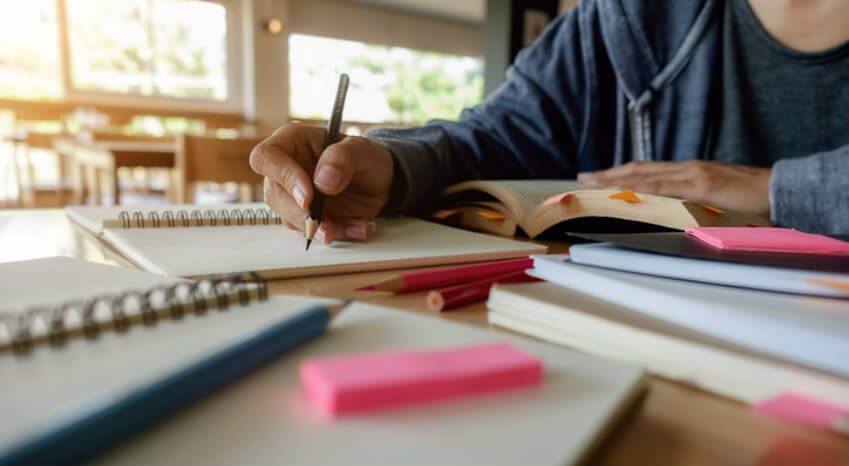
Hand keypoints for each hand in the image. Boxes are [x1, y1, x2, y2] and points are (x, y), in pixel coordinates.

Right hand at [250, 123, 393, 243]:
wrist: (381, 182)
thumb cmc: (365, 157)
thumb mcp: (361, 149)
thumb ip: (342, 158)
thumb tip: (322, 180)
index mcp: (291, 142)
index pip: (266, 158)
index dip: (283, 177)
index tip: (308, 196)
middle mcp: (286, 169)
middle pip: (274, 195)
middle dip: (301, 214)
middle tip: (327, 225)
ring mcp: (293, 196)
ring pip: (290, 219)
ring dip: (321, 228)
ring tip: (356, 225)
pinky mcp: (305, 218)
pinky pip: (312, 232)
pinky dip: (338, 233)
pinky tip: (359, 226)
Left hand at [577, 160, 771, 216]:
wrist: (782, 190)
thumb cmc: (751, 200)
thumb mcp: (713, 202)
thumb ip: (691, 206)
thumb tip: (668, 216)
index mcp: (689, 173)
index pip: (646, 172)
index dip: (620, 175)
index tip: (596, 179)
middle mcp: (687, 170)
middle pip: (639, 170)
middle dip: (608, 175)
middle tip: (582, 179)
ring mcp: (694, 175)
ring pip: (646, 176)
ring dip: (616, 179)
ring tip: (592, 184)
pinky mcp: (703, 185)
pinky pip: (666, 188)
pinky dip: (642, 189)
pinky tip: (624, 192)